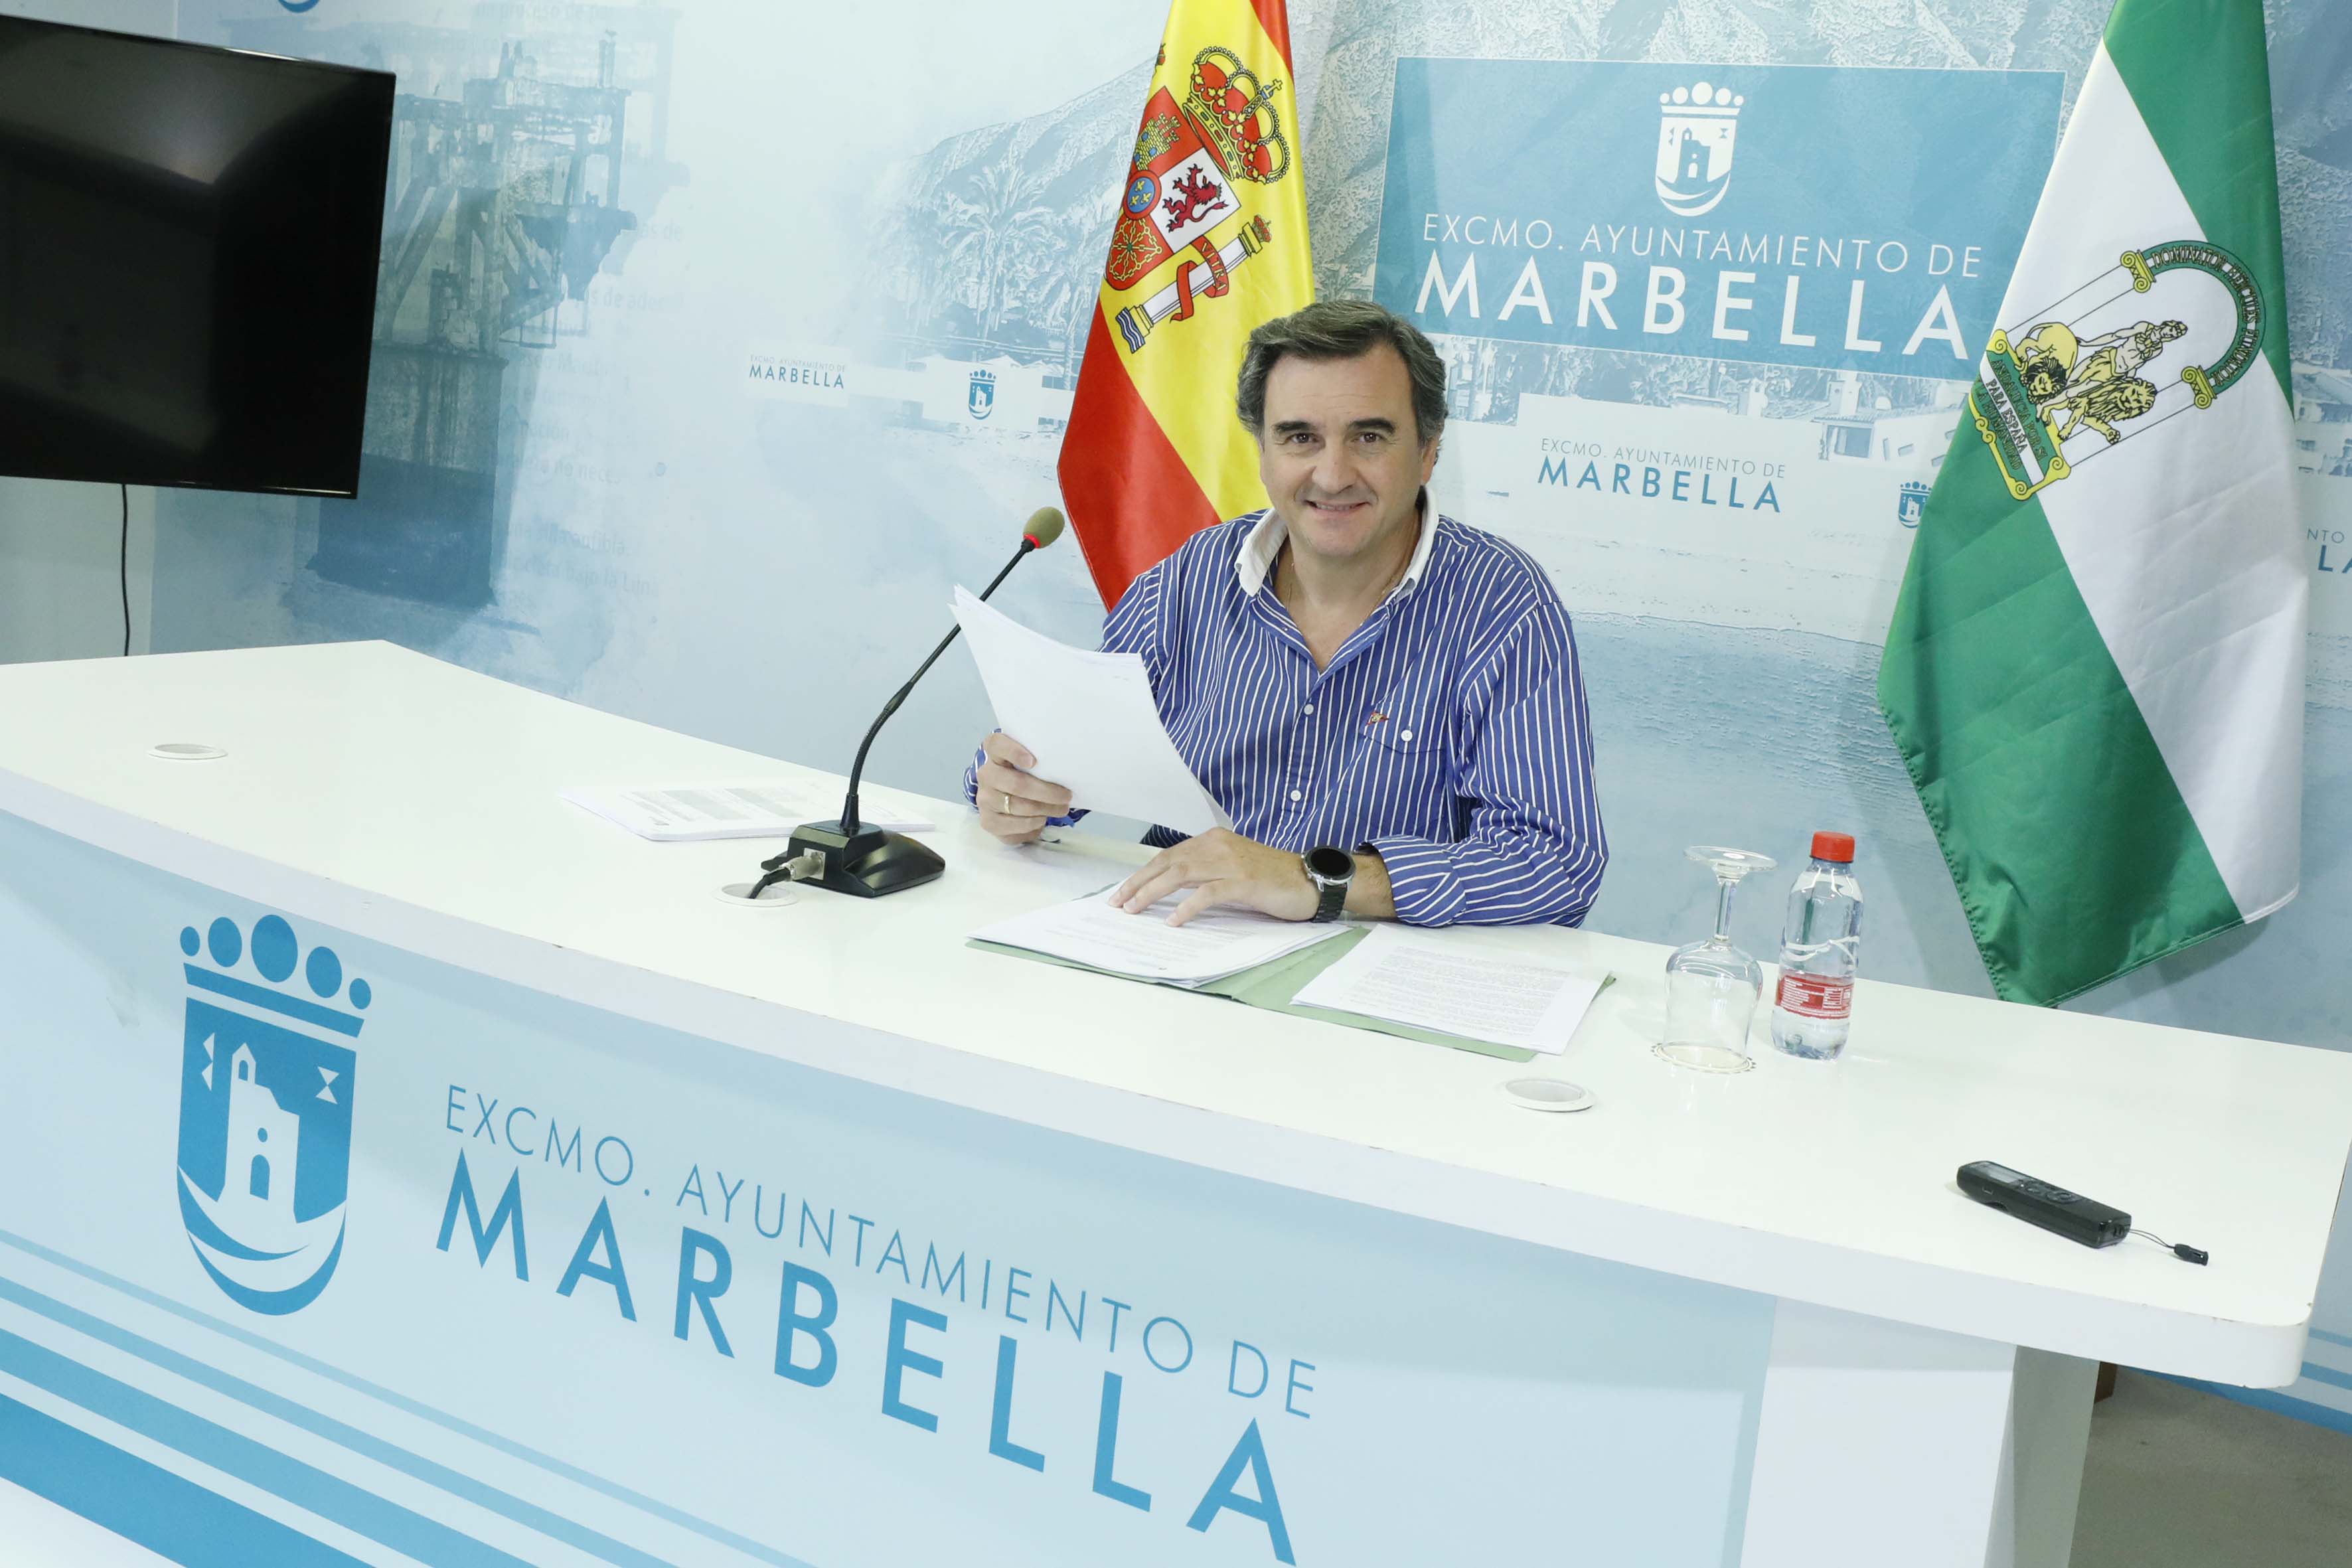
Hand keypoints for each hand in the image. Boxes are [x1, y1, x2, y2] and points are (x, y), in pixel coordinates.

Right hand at [975, 733, 1071, 844]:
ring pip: (1018, 806)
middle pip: (1017, 783)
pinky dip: (1032, 824)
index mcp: (994, 752)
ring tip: (1061, 809)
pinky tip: (1042, 819)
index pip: (997, 744)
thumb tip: (1066, 767)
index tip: (1034, 761)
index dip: (1014, 752)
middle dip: (1046, 792)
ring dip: (1045, 809)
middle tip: (1066, 796)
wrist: (1007, 801)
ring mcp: (984, 798)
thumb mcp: (1031, 762)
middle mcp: (985, 774)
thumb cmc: (1025, 775)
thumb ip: (1039, 759)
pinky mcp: (987, 821)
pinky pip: (1014, 825)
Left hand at [1110, 828, 1317, 925]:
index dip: (1143, 873)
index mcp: (1213, 840)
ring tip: (1135, 910)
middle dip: (1138, 883)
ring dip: (1152, 893)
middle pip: (1167, 862)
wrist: (1309, 880)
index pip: (1168, 855)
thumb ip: (1205, 872)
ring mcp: (1230, 862)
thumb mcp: (1232, 868)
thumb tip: (1170, 890)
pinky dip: (1186, 907)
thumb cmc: (1271, 879)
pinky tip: (1173, 920)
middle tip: (1118, 903)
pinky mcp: (1243, 881)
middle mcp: (1217, 846)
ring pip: (1180, 875)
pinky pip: (1207, 893)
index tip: (1123, 891)